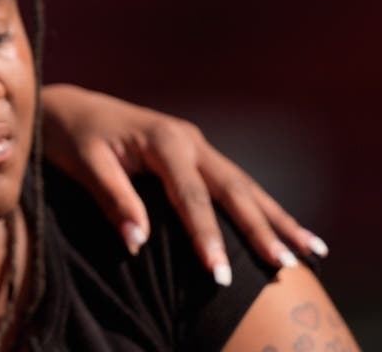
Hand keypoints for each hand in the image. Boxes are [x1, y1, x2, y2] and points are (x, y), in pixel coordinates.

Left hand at [40, 84, 327, 282]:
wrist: (69, 107)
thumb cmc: (72, 137)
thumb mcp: (85, 164)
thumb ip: (113, 199)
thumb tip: (138, 242)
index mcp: (163, 139)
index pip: (191, 196)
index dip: (207, 236)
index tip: (220, 274)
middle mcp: (188, 138)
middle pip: (232, 189)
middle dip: (260, 229)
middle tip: (283, 266)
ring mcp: (196, 144)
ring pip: (244, 185)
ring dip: (276, 218)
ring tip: (312, 251)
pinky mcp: (196, 153)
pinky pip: (234, 183)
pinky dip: (262, 206)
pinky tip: (287, 228)